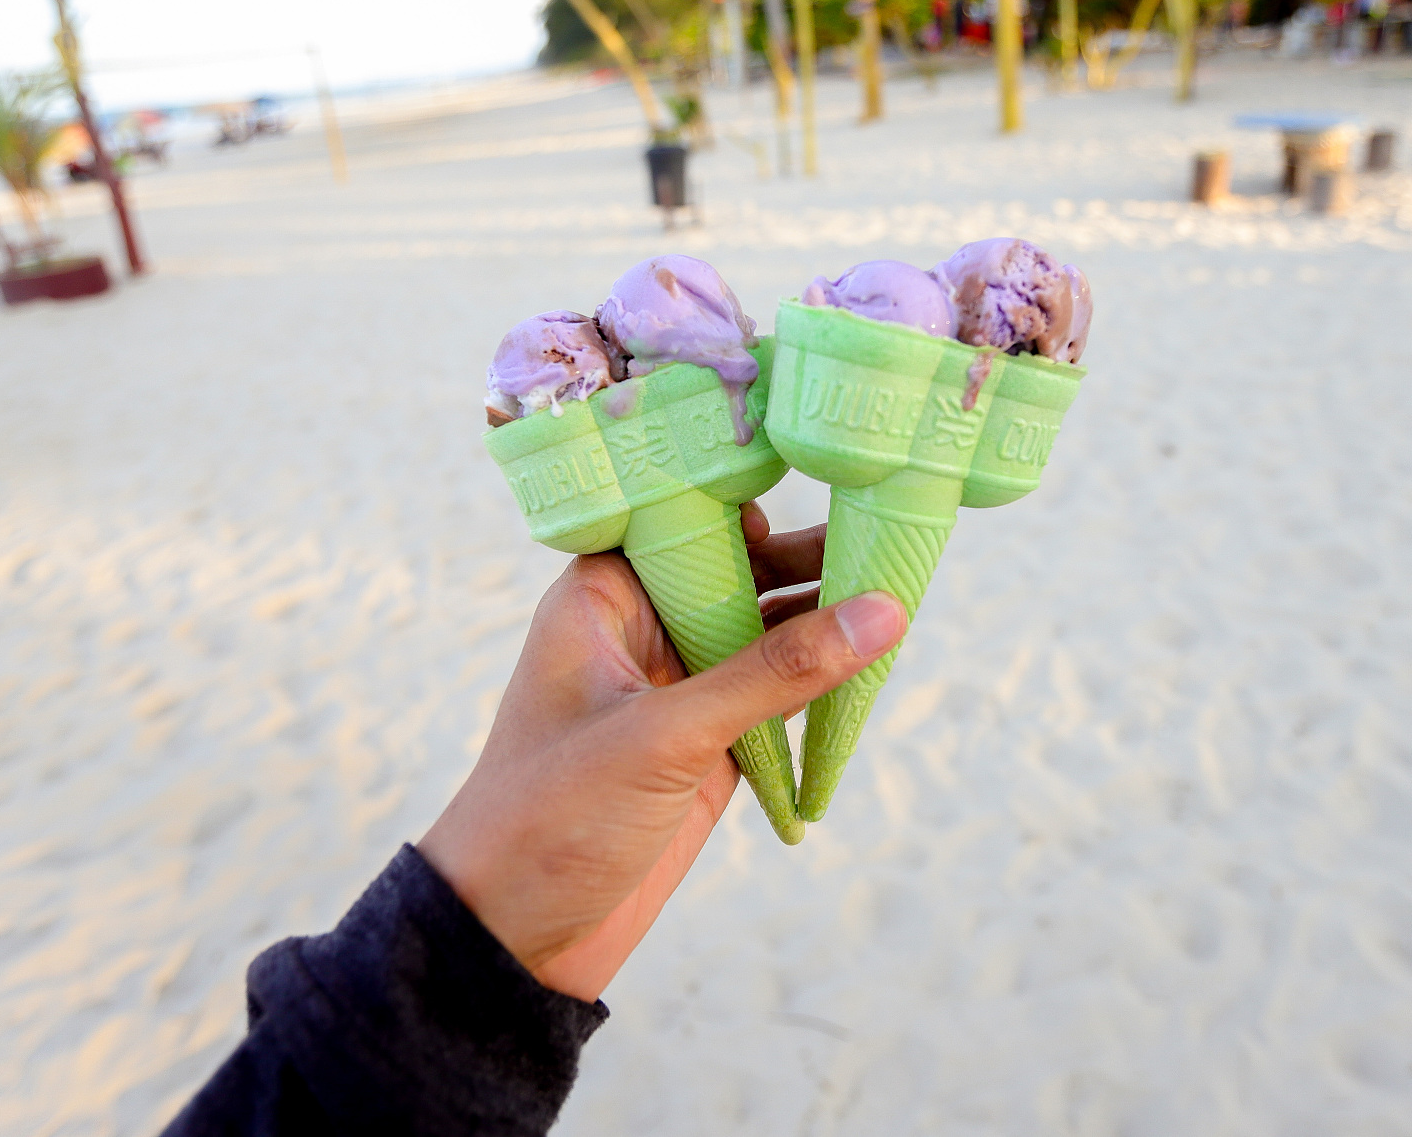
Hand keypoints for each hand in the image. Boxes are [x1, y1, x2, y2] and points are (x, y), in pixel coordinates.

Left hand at [416, 504, 905, 1001]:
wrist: (514, 939)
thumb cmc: (553, 815)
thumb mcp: (667, 736)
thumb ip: (774, 673)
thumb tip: (880, 613)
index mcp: (602, 600)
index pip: (686, 520)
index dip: (751, 496)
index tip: (826, 472)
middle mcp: (639, 633)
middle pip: (736, 575)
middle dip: (805, 562)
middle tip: (883, 534)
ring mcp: (675, 692)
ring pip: (762, 638)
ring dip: (821, 625)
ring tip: (897, 590)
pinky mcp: (705, 750)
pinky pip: (774, 701)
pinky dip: (818, 688)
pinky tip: (872, 665)